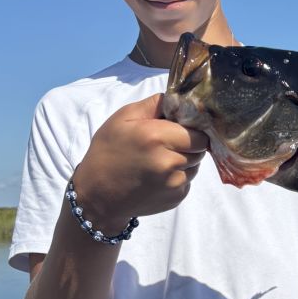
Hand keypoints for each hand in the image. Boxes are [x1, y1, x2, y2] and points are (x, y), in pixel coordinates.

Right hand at [74, 93, 207, 230]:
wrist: (97, 195)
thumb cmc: (108, 151)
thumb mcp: (123, 118)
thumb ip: (154, 104)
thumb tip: (178, 99)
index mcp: (157, 137)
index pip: (198, 132)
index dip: (192, 129)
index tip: (180, 129)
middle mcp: (169, 162)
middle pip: (200, 149)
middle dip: (189, 145)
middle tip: (168, 145)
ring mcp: (174, 183)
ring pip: (195, 166)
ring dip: (184, 162)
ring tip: (159, 161)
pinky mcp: (175, 199)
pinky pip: (187, 183)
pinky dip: (177, 178)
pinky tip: (157, 177)